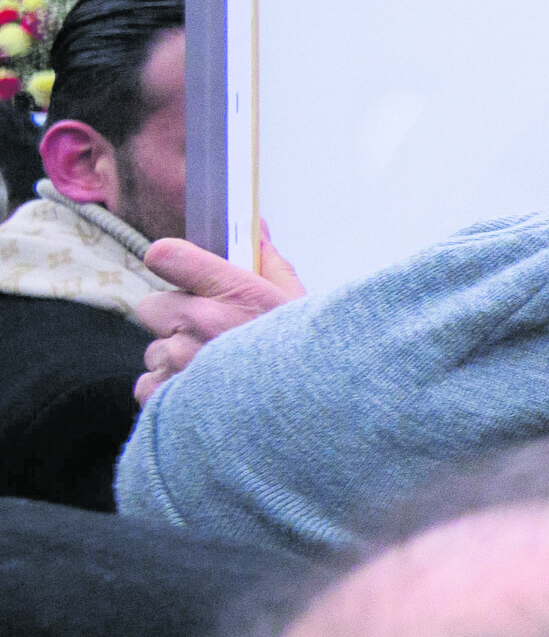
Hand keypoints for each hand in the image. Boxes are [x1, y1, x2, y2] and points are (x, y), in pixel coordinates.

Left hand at [130, 235, 303, 404]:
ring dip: (176, 359)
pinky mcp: (165, 397)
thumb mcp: (298, 304)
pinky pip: (148, 384)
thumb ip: (270, 263)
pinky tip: (202, 394)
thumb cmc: (305, 357)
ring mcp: (180, 361)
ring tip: (215, 372)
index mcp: (234, 292)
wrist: (311, 408)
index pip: (169, 255)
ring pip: (155, 350)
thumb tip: (257, 228)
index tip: (176, 266)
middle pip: (153, 305)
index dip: (169, 260)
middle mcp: (200, 322)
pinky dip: (168, 391)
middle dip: (175, 318)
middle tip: (209, 333)